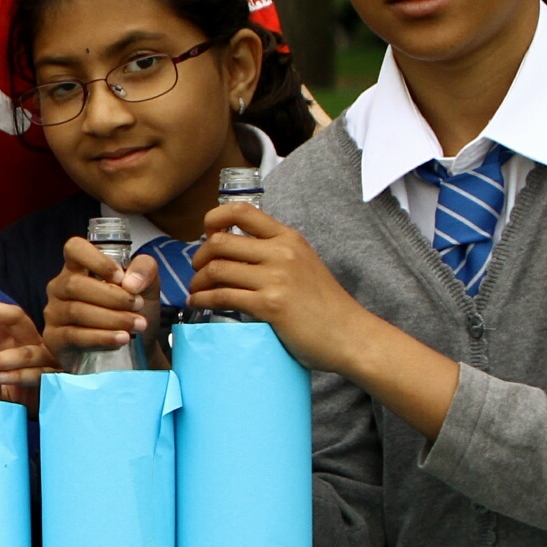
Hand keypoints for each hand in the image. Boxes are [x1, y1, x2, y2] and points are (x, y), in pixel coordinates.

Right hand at [43, 238, 152, 363]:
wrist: (134, 348)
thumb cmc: (132, 310)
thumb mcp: (147, 285)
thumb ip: (145, 270)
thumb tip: (130, 283)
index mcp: (78, 267)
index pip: (74, 249)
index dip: (97, 260)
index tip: (121, 278)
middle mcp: (60, 287)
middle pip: (75, 285)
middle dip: (113, 297)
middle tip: (139, 306)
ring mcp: (54, 313)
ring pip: (76, 311)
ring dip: (112, 318)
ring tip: (138, 325)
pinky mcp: (54, 338)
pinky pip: (74, 335)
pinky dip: (101, 337)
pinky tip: (122, 339)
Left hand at [190, 203, 460, 438]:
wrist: (349, 335)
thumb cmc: (324, 305)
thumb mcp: (304, 264)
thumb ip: (275, 253)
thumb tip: (235, 249)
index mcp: (289, 238)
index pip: (242, 211)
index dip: (214, 217)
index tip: (205, 233)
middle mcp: (282, 252)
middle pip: (219, 242)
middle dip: (199, 257)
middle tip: (197, 271)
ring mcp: (276, 278)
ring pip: (216, 269)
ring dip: (198, 281)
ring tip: (197, 291)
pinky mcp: (270, 305)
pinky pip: (222, 296)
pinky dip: (202, 299)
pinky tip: (198, 303)